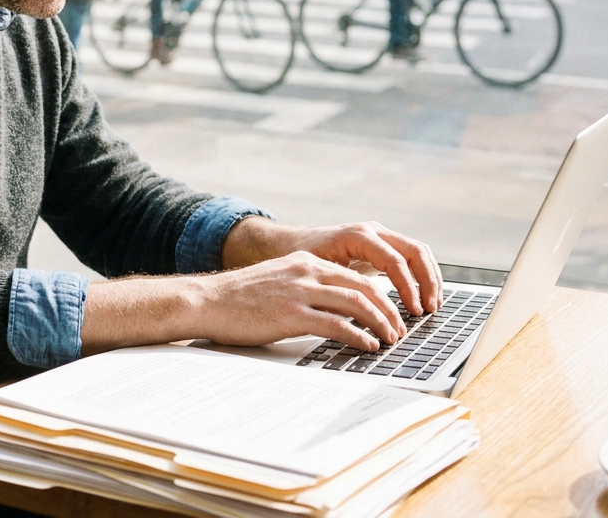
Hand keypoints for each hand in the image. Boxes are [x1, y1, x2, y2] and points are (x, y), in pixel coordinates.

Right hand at [199, 251, 405, 350]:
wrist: (208, 301)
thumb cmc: (239, 298)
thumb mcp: (278, 280)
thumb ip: (305, 287)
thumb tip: (334, 308)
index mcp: (305, 262)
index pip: (355, 276)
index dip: (380, 296)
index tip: (392, 313)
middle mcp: (306, 271)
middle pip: (363, 287)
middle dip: (388, 310)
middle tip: (399, 329)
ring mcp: (299, 291)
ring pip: (356, 303)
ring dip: (380, 322)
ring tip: (391, 339)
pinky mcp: (291, 314)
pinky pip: (336, 324)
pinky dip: (358, 336)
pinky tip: (367, 345)